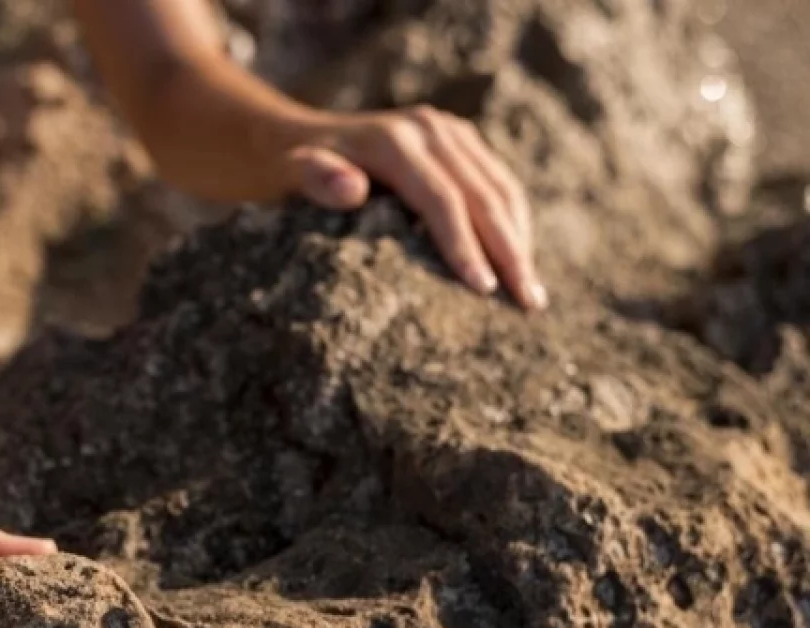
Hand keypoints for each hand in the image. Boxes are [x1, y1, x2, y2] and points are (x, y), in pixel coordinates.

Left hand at [285, 106, 545, 310]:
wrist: (296, 138)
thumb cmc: (290, 172)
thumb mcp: (291, 175)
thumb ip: (316, 178)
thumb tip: (350, 188)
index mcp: (394, 141)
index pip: (442, 199)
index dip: (465, 245)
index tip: (484, 291)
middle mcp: (429, 129)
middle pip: (483, 195)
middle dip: (509, 251)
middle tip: (527, 303)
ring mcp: (450, 133)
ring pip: (501, 189)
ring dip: (521, 242)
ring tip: (532, 296)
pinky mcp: (461, 143)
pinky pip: (498, 184)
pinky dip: (513, 225)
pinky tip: (519, 264)